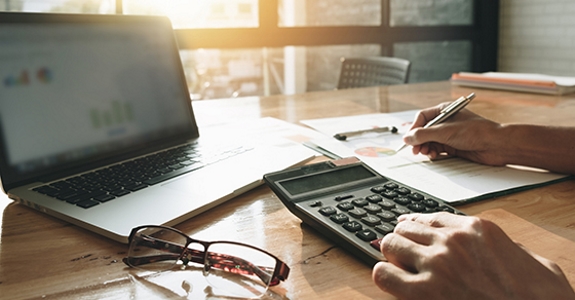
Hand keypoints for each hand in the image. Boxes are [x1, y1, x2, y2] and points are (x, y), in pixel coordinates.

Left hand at [371, 213, 574, 298]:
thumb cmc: (537, 297)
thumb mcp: (532, 260)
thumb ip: (507, 246)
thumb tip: (498, 247)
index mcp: (477, 229)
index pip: (430, 218)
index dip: (415, 225)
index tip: (407, 228)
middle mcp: (453, 242)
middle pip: (406, 228)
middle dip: (404, 240)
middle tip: (404, 253)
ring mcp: (437, 264)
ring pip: (391, 244)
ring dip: (392, 255)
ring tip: (398, 266)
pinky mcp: (424, 292)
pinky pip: (384, 274)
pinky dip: (384, 276)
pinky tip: (392, 280)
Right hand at [403, 103, 506, 165]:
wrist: (496, 145)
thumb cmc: (476, 132)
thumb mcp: (445, 132)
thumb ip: (423, 135)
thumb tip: (407, 138)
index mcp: (444, 111)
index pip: (422, 117)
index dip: (414, 128)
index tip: (409, 139)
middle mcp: (446, 122)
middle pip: (424, 130)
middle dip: (418, 140)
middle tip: (415, 150)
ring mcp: (450, 134)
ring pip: (430, 141)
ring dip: (425, 147)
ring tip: (426, 153)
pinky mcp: (454, 146)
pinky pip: (437, 149)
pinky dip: (433, 152)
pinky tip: (434, 155)